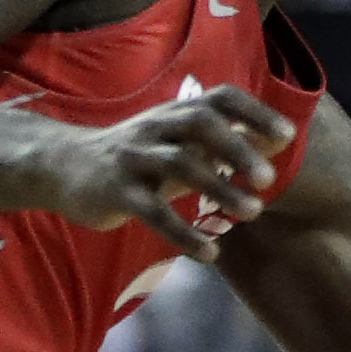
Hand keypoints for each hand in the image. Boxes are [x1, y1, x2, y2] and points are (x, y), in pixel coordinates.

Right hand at [25, 84, 294, 259]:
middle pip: (200, 124)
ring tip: (252, 212)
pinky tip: (210, 253)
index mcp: (176, 112)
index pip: (220, 98)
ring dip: (219, 187)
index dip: (255, 112)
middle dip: (237, 148)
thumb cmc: (137, 155)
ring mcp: (134, 157)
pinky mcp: (116, 190)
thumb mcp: (179, 142)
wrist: (62, 165)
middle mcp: (156, 127)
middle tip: (269, 179)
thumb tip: (278, 140)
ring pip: (178, 164)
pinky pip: (152, 211)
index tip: (288, 136)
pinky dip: (183, 233)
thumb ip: (224, 142)